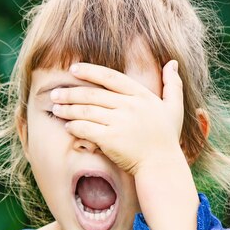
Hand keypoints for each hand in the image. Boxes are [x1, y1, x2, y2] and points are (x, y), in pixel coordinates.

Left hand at [50, 60, 183, 174]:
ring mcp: (120, 122)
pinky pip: (86, 128)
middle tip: (55, 93)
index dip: (90, 71)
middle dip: (70, 93)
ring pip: (86, 110)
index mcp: (142, 95)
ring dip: (68, 109)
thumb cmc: (167, 138)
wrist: (161, 166)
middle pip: (93, 94)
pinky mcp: (110, 139)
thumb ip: (173, 84)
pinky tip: (66, 126)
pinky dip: (74, 126)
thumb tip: (173, 62)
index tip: (73, 69)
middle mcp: (129, 106)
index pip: (110, 78)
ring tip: (55, 108)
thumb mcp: (175, 108)